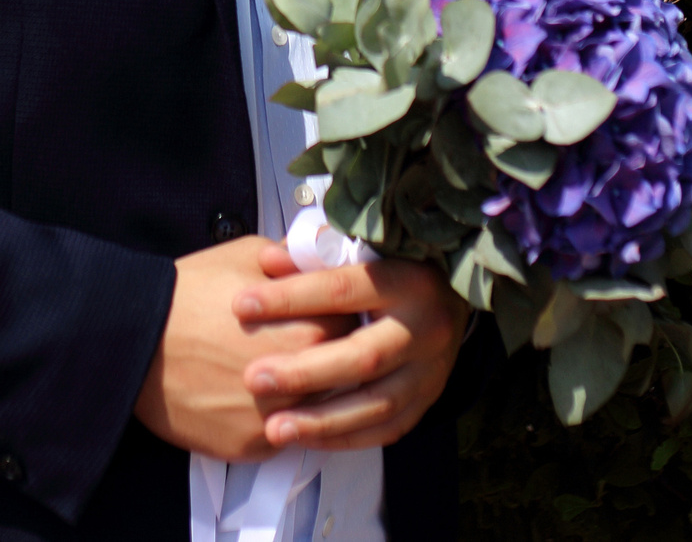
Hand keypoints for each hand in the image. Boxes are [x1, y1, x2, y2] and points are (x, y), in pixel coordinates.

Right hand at [134, 238, 349, 460]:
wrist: (133, 338)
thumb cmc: (187, 293)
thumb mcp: (246, 254)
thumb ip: (296, 261)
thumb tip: (321, 258)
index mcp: (311, 327)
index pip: (355, 329)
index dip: (340, 320)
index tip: (327, 317)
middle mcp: (303, 379)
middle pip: (341, 375)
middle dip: (328, 359)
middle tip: (301, 346)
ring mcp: (278, 417)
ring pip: (315, 412)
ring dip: (304, 394)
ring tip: (278, 371)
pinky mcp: (251, 445)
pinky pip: (280, 437)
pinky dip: (273, 420)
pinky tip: (252, 396)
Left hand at [235, 250, 470, 452]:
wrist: (449, 299)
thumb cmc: (390, 270)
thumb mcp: (359, 252)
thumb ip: (314, 258)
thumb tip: (269, 262)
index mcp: (407, 279)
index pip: (342, 289)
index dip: (291, 298)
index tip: (241, 305)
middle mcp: (425, 327)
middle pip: (363, 356)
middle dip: (304, 371)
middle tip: (254, 378)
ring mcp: (431, 370)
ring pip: (376, 403)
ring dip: (322, 419)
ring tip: (275, 426)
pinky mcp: (427, 400)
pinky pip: (386, 429)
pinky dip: (344, 436)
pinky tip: (306, 438)